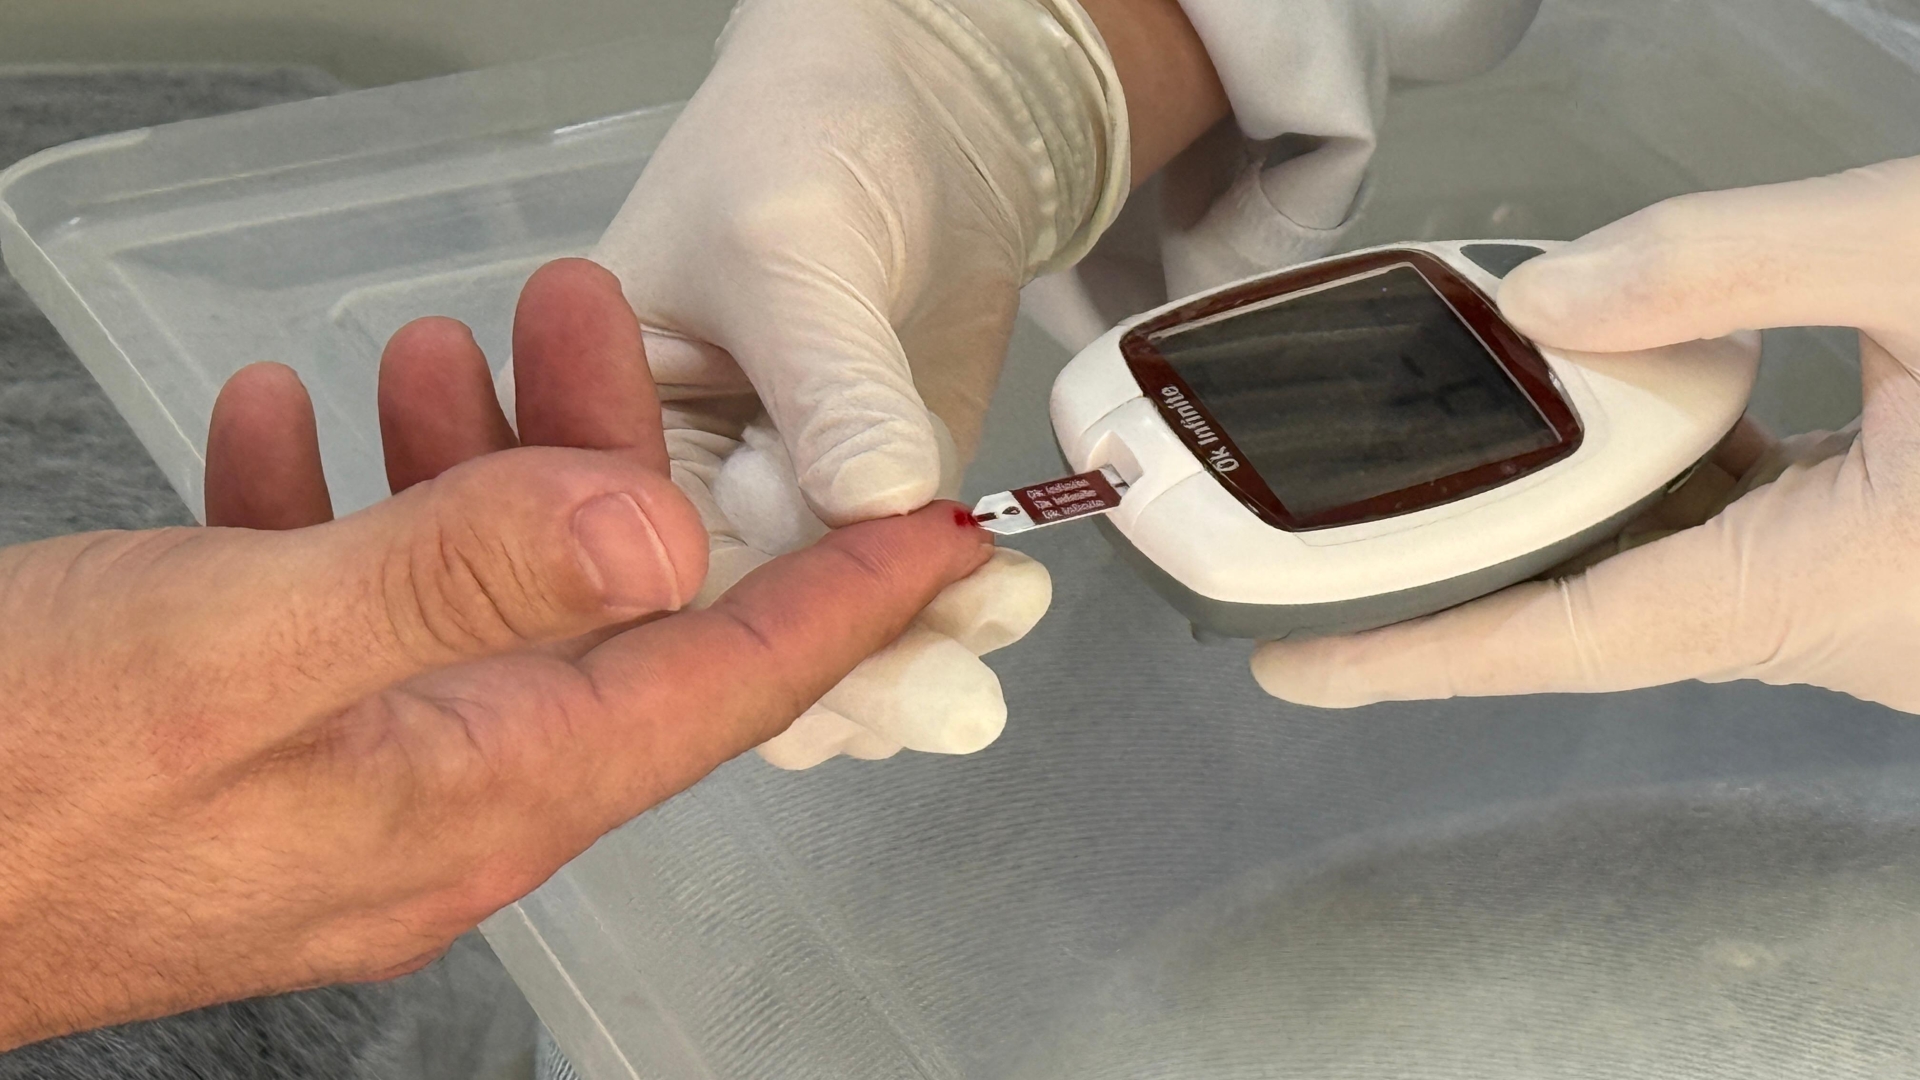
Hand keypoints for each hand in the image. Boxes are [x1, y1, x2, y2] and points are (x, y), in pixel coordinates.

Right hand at [0, 259, 991, 1049]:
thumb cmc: (6, 785)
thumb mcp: (237, 654)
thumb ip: (456, 588)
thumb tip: (664, 544)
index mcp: (480, 792)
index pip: (723, 687)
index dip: (841, 599)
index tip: (935, 526)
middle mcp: (439, 799)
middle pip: (592, 615)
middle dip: (605, 453)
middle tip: (573, 304)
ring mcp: (345, 781)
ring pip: (462, 599)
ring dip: (461, 463)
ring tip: (426, 342)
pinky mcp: (252, 756)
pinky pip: (343, 621)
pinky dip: (332, 515)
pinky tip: (289, 424)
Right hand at [585, 0, 1222, 766]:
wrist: (922, 105)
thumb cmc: (803, 134)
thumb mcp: (793, 239)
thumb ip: (829, 377)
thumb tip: (875, 506)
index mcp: (586, 432)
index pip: (645, 565)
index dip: (752, 621)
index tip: (863, 642)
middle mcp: (665, 498)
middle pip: (735, 638)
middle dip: (848, 676)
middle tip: (956, 696)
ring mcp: (771, 516)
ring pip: (814, 645)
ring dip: (911, 660)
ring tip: (1001, 614)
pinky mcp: (861, 515)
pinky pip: (888, 606)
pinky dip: (947, 621)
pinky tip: (1004, 603)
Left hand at [1252, 156, 1919, 712]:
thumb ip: (1728, 262)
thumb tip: (1542, 302)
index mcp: (1816, 589)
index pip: (1562, 643)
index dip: (1412, 655)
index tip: (1289, 662)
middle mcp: (1822, 627)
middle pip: (1585, 608)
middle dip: (1456, 565)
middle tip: (1327, 531)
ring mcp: (1848, 606)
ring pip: (1650, 572)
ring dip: (1553, 514)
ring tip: (1443, 456)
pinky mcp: (1871, 565)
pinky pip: (1719, 541)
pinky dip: (1647, 484)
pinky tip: (1613, 413)